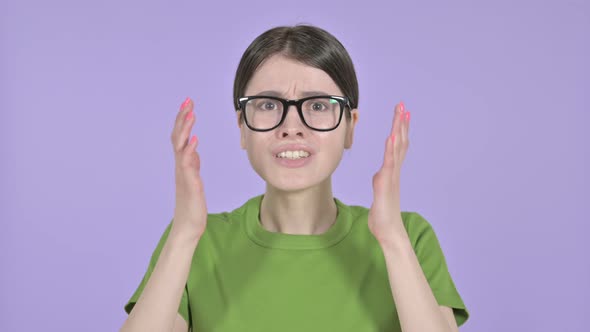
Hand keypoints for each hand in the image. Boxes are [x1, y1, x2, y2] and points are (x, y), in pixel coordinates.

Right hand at [170, 97, 207, 240]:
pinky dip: (189, 151)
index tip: (188, 103)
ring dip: (185, 130)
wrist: (188, 227)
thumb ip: (192, 165)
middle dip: (182, 118)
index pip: (180, 137)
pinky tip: (194, 140)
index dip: (183, 120)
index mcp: (182, 165)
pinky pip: (188, 165)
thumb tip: (193, 151)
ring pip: (181, 147)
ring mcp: (183, 175)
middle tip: (187, 100)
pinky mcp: (189, 184)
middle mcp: (180, 167)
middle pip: (178, 137)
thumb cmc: (191, 205)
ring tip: (191, 114)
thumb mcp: (194, 180)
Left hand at [368, 102, 409, 245]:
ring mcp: (391, 176)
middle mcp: (394, 171)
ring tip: (401, 113)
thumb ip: (381, 183)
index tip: (402, 114)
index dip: (400, 129)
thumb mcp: (380, 194)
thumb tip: (380, 176)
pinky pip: (389, 162)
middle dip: (401, 123)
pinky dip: (391, 148)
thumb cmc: (383, 216)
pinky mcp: (386, 183)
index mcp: (392, 172)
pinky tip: (392, 135)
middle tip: (403, 105)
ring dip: (398, 129)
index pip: (397, 146)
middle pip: (400, 142)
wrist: (389, 232)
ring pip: (396, 148)